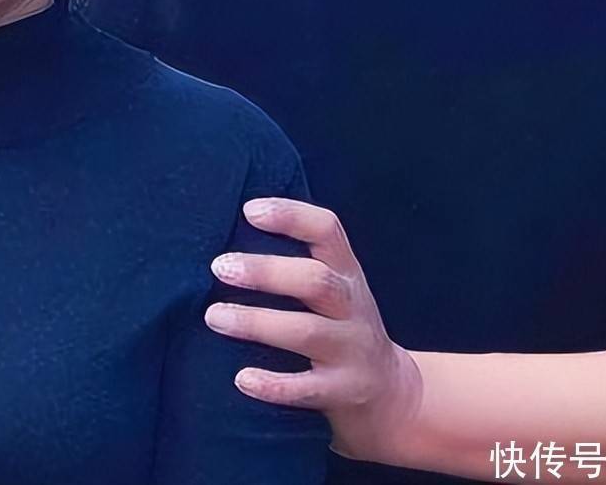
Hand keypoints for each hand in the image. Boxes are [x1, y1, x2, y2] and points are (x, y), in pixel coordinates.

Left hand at [203, 197, 420, 461]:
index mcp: (347, 272)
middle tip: (219, 267)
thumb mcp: (334, 288)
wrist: (391, 395)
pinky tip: (242, 379)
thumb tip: (227, 238)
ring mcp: (351, 350)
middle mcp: (352, 307)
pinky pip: (308, 389)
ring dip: (257, 323)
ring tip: (214, 316)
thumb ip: (297, 264)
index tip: (249, 210)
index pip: (327, 230)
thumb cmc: (341, 328)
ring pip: (307, 332)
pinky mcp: (343, 392)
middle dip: (266, 272)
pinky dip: (274, 385)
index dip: (291, 216)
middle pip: (316, 280)